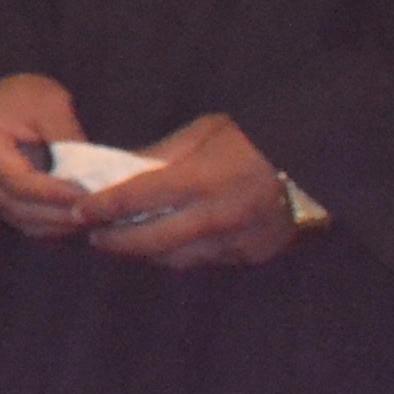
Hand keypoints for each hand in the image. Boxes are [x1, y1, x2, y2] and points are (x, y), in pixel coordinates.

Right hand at [0, 71, 97, 241]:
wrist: (5, 96)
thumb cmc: (25, 95)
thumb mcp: (50, 106)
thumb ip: (68, 141)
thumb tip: (92, 178)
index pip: (19, 183)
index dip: (55, 194)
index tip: (90, 196)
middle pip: (19, 208)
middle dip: (60, 214)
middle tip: (98, 212)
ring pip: (23, 221)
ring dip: (58, 224)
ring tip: (93, 217)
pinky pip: (23, 222)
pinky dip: (51, 225)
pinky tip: (76, 217)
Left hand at [82, 111, 307, 270]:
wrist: (315, 160)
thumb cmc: (254, 138)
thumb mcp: (202, 132)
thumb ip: (160, 155)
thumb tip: (120, 169)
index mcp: (202, 180)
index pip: (137, 199)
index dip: (102, 208)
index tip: (78, 211)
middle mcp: (217, 217)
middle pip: (151, 241)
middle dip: (116, 241)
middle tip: (93, 235)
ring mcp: (238, 241)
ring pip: (177, 258)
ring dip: (147, 252)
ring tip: (124, 241)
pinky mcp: (253, 255)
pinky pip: (207, 260)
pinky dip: (183, 253)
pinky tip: (169, 243)